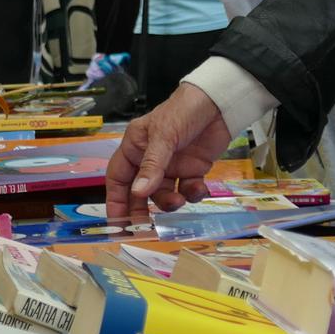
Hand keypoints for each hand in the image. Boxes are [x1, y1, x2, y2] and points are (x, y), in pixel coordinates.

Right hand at [105, 83, 233, 219]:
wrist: (219, 103)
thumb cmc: (182, 111)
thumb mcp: (163, 136)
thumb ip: (152, 166)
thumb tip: (137, 193)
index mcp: (135, 147)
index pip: (118, 178)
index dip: (115, 200)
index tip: (116, 222)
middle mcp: (150, 159)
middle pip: (140, 192)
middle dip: (142, 210)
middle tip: (146, 229)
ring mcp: (172, 166)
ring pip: (164, 194)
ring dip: (171, 201)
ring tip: (179, 199)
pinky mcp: (193, 170)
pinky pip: (188, 190)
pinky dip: (193, 194)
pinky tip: (200, 188)